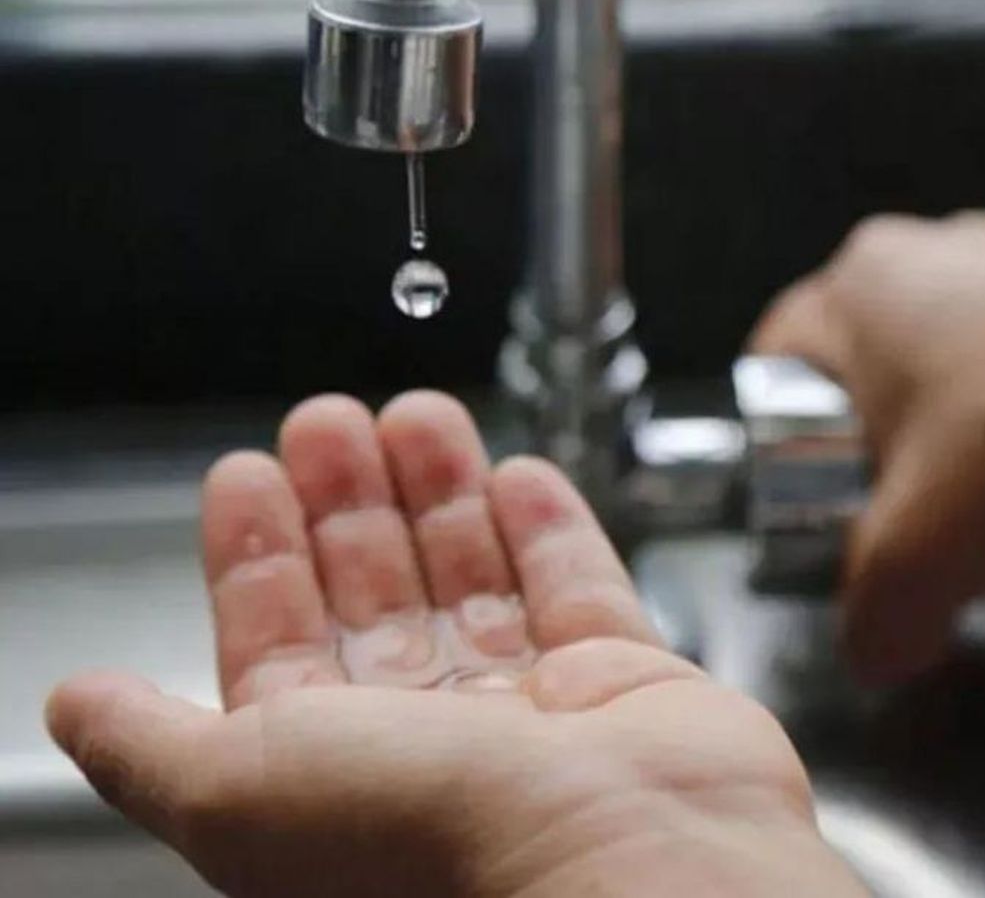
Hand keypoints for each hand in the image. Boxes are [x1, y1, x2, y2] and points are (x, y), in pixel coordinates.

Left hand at [47, 393, 865, 897]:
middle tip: (330, 420)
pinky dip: (547, 528)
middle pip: (377, 597)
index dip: (258, 554)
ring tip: (416, 413)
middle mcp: (433, 746)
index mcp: (332, 778)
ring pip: (475, 579)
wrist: (619, 864)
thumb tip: (78, 705)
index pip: (278, 643)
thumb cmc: (430, 842)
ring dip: (440, 493)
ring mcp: (535, 712)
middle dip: (347, 503)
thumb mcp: (233, 789)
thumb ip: (149, 744)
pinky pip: (578, 587)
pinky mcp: (626, 682)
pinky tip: (518, 475)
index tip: (249, 473)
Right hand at [753, 213, 984, 682]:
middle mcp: (947, 269)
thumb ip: (874, 619)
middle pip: (907, 437)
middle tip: (975, 609)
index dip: (795, 461)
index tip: (824, 515)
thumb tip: (880, 646)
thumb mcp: (917, 560)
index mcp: (866, 291)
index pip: (784, 373)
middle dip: (952, 550)